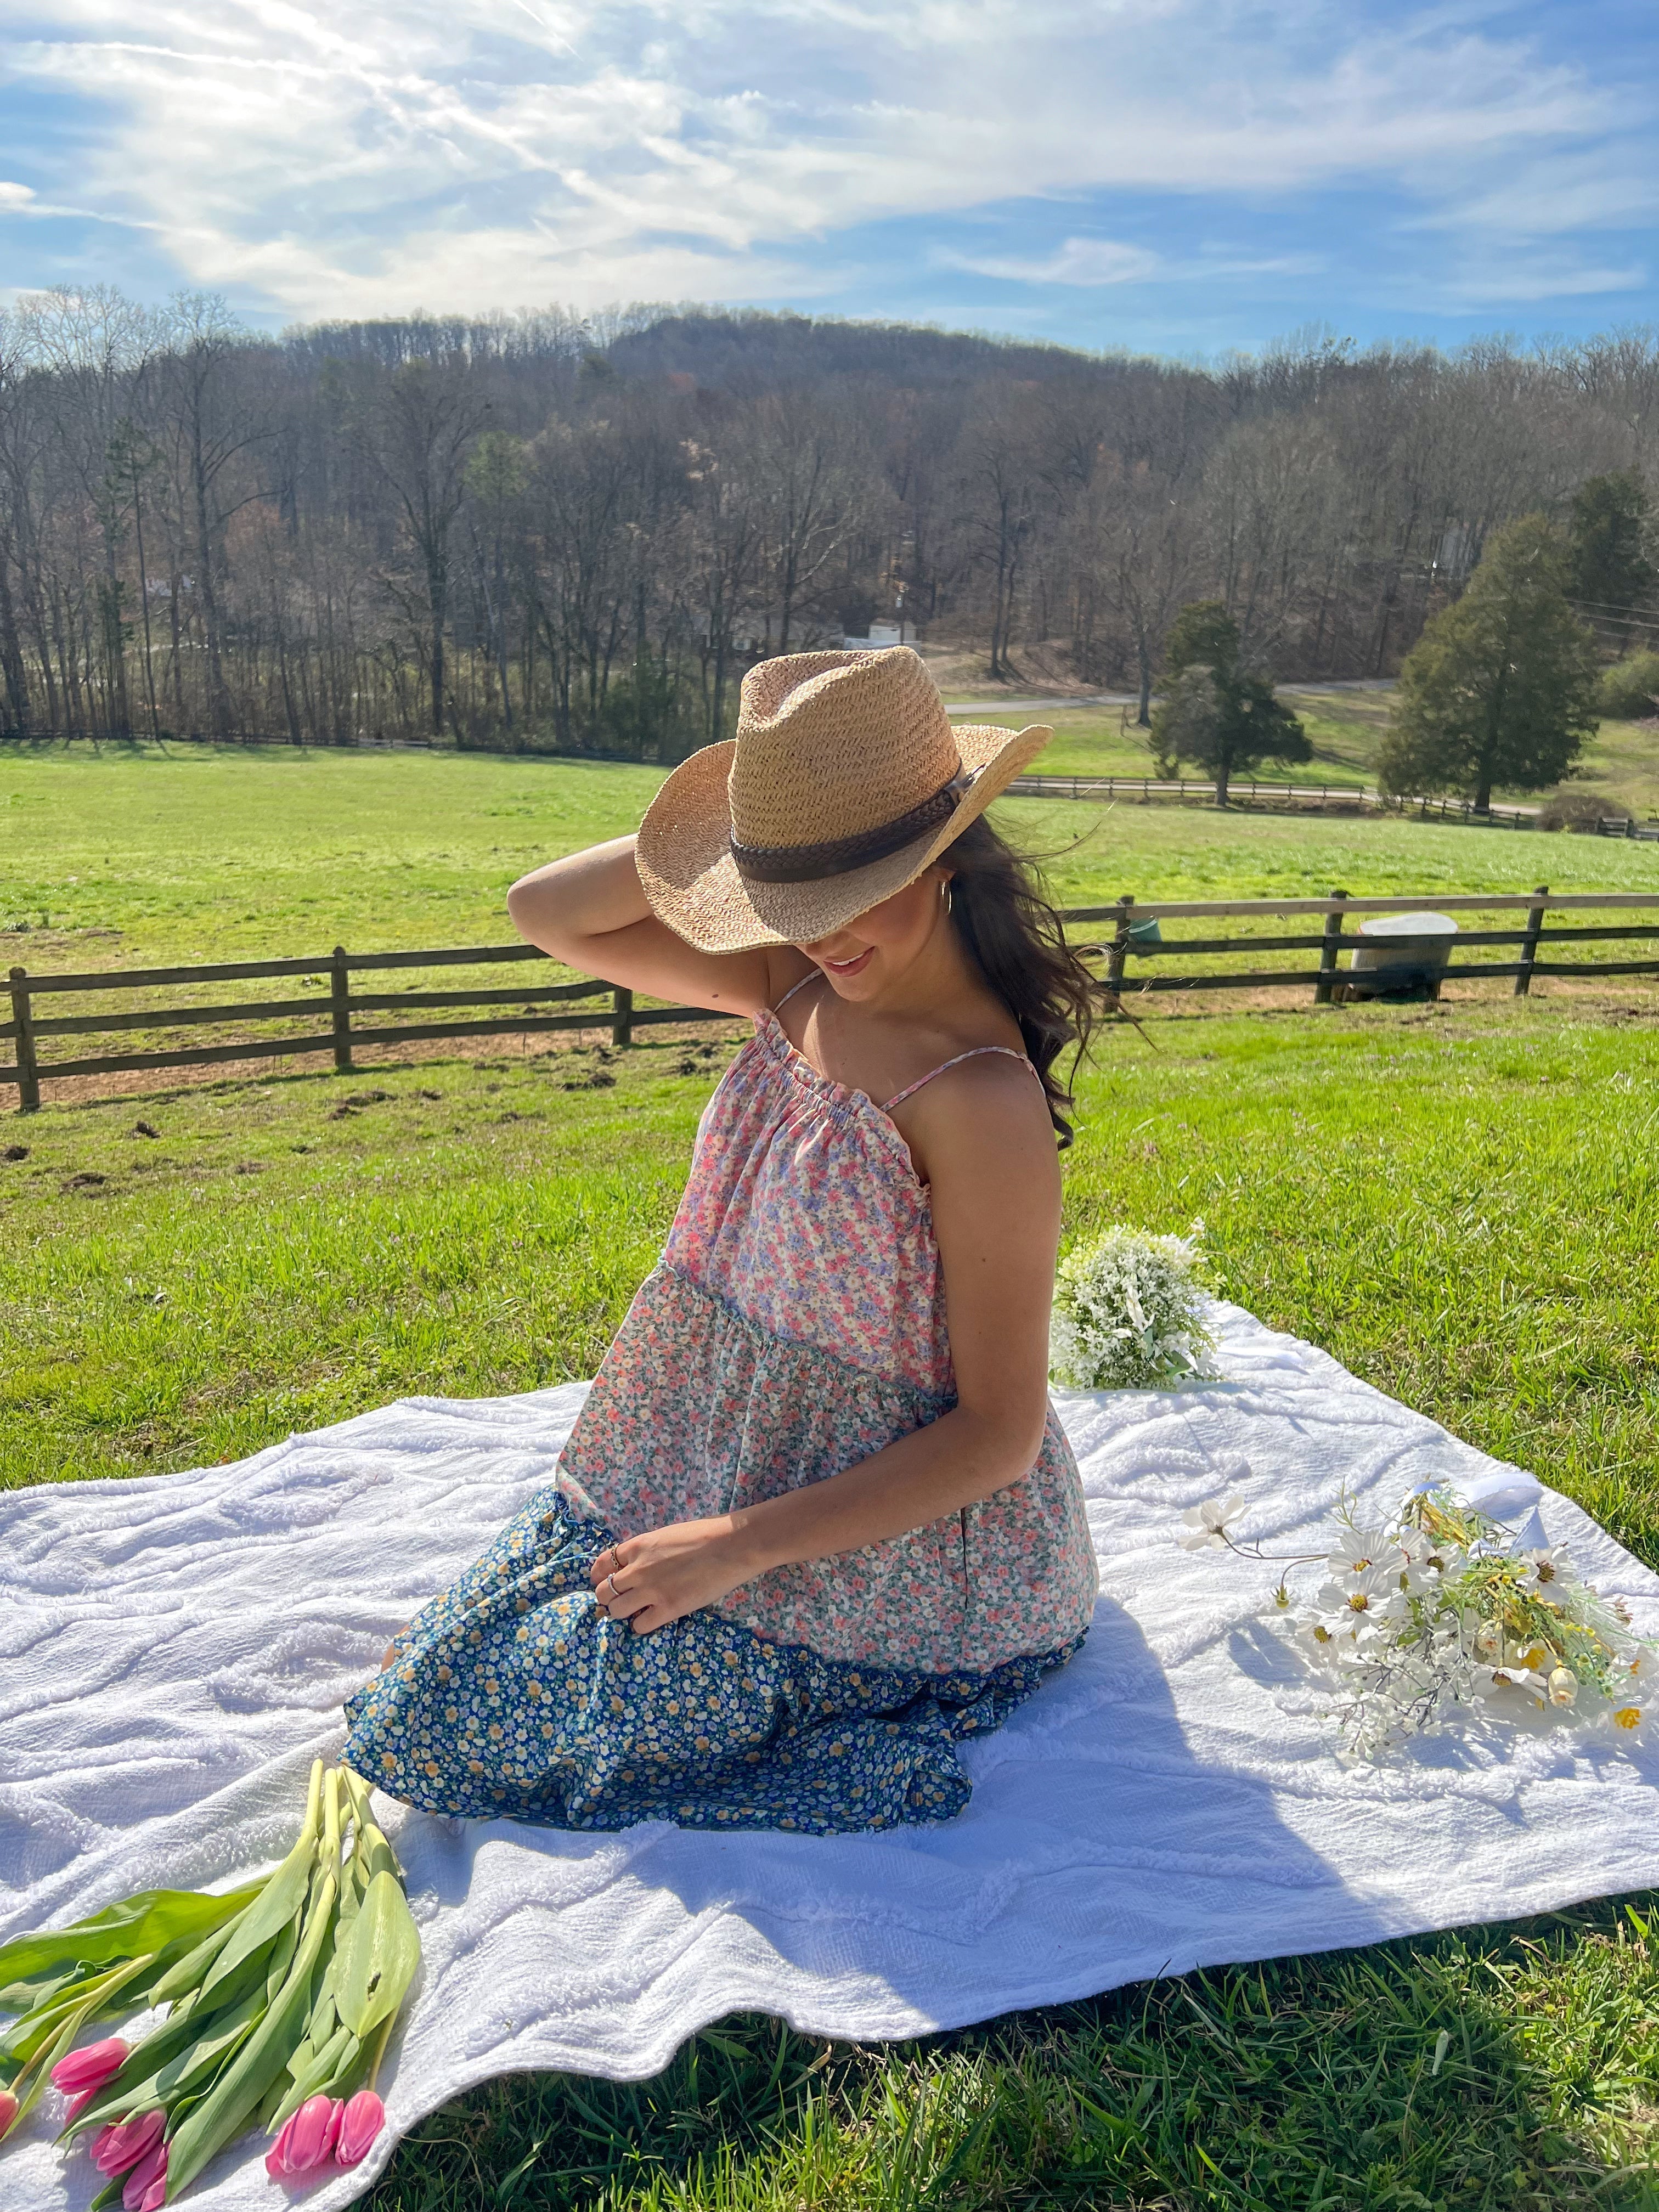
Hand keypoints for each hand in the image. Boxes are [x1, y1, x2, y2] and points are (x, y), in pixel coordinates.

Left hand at [588, 1520, 753, 1634]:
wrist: (733, 1545)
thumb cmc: (706, 1533)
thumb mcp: (667, 1534)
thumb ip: (648, 1550)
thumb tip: (639, 1564)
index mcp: (639, 1546)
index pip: (603, 1563)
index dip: (600, 1575)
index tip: (603, 1581)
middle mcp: (638, 1569)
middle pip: (604, 1591)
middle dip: (608, 1597)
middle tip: (621, 1600)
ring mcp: (652, 1590)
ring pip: (617, 1610)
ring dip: (623, 1613)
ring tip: (636, 1612)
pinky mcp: (669, 1609)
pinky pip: (640, 1626)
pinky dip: (642, 1625)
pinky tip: (653, 1619)